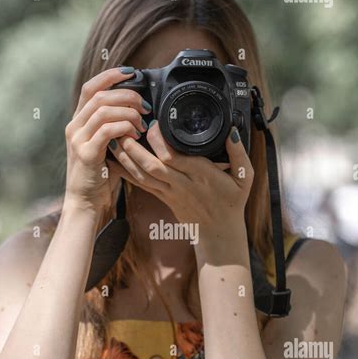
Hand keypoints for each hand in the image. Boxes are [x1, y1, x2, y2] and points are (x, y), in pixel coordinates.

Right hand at [63, 67, 150, 213]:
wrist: (85, 203)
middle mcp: (74, 126)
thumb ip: (114, 128)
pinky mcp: (86, 153)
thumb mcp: (106, 147)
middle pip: (100, 94)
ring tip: (142, 124)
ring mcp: (78, 139)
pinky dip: (124, 127)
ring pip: (104, 109)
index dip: (110, 75)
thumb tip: (137, 112)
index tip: (132, 73)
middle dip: (127, 95)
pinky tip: (135, 135)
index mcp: (78, 122)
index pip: (91, 87)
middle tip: (145, 106)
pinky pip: (107, 129)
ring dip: (128, 112)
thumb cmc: (100, 177)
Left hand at [108, 121, 253, 237]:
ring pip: (143, 176)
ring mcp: (170, 193)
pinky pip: (142, 185)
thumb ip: (239, 153)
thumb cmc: (231, 203)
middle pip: (153, 166)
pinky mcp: (163, 198)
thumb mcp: (244, 177)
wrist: (219, 233)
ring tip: (113, 141)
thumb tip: (232, 131)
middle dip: (134, 149)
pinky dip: (127, 173)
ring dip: (126, 160)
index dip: (160, 141)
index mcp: (201, 176)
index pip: (175, 158)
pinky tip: (115, 162)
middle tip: (121, 130)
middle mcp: (182, 184)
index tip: (153, 124)